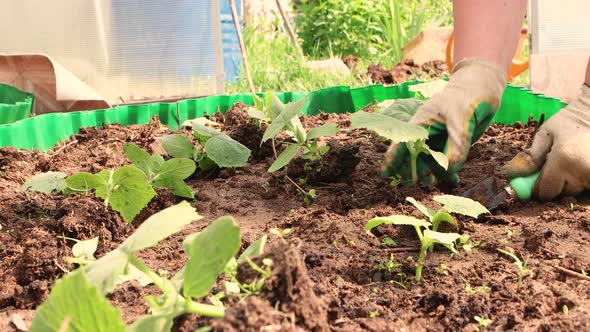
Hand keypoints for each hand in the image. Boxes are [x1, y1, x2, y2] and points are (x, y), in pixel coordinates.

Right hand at [382, 59, 506, 182]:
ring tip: (450, 180)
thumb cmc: (466, 97)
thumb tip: (449, 170)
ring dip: (436, 175)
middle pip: (414, 158)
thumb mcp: (461, 120)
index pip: (401, 143)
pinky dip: (449, 172)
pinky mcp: (450, 146)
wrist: (482, 89)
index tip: (385, 175)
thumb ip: (456, 145)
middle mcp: (426, 135)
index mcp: (420, 124)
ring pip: (430, 164)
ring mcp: (438, 141)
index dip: (392, 159)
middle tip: (427, 181)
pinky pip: (445, 163)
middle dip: (417, 172)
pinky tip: (455, 179)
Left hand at [502, 85, 589, 200]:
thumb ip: (529, 157)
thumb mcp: (544, 135)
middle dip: (553, 183)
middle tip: (555, 164)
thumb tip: (509, 174)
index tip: (535, 177)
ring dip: (568, 181)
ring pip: (574, 190)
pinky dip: (579, 178)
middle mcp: (581, 171)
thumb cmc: (566, 123)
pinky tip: (578, 164)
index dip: (537, 188)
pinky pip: (585, 185)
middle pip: (560, 192)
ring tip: (569, 160)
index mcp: (563, 160)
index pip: (545, 192)